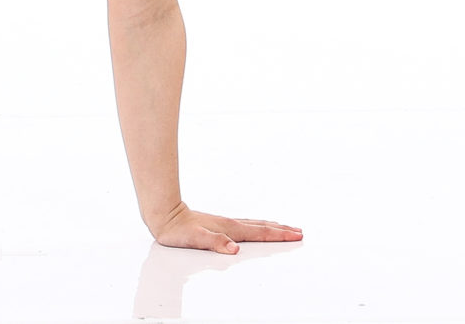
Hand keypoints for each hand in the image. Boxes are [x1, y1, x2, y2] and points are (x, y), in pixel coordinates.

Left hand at [147, 202, 304, 252]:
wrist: (165, 215)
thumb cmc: (178, 229)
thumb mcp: (196, 239)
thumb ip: (215, 243)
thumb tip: (234, 249)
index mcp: (229, 228)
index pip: (260, 233)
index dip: (279, 235)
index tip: (296, 235)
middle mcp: (230, 224)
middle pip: (262, 227)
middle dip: (281, 230)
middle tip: (299, 231)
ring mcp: (225, 223)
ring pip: (254, 224)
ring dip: (272, 226)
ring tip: (284, 227)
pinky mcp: (219, 224)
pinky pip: (245, 225)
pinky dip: (257, 226)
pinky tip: (256, 228)